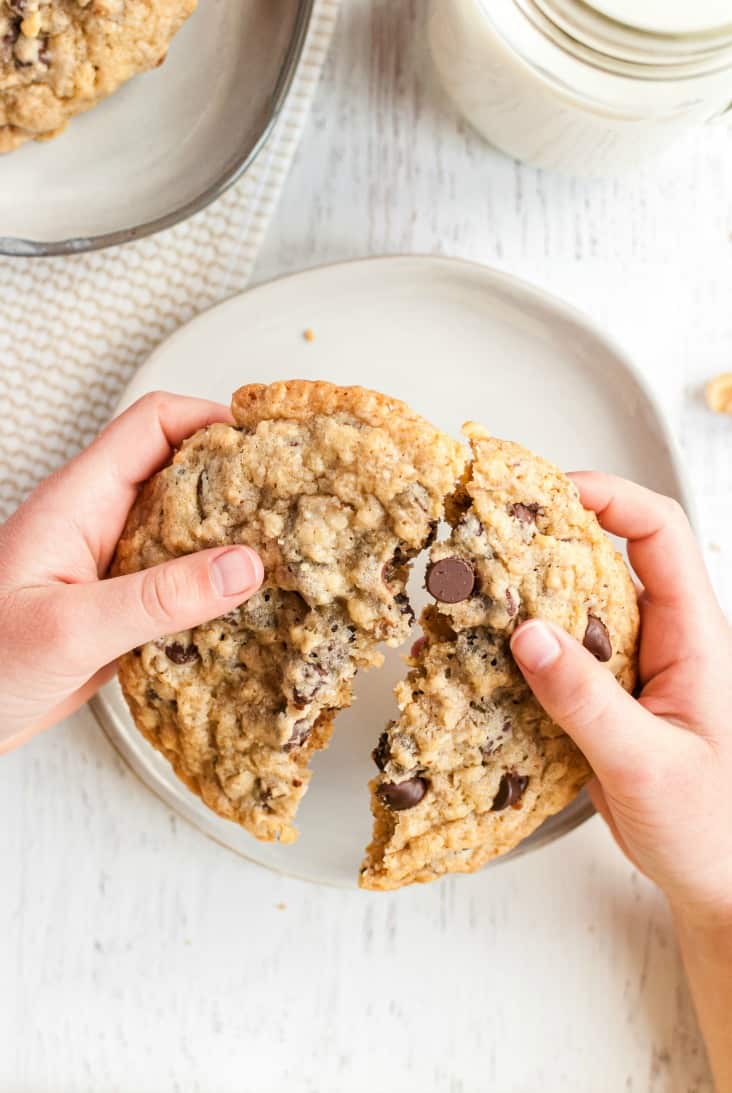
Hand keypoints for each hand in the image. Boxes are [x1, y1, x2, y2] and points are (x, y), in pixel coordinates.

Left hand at [0, 392, 263, 752]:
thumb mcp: (71, 629)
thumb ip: (157, 598)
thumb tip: (243, 566)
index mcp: (78, 501)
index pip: (154, 424)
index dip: (213, 420)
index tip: (268, 445)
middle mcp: (99, 523)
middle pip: (182, 470)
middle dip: (239, 480)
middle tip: (294, 504)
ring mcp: (112, 565)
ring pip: (188, 528)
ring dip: (234, 540)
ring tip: (286, 556)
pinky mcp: (122, 607)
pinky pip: (181, 581)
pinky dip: (217, 589)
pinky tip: (247, 611)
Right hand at [510, 474, 731, 928]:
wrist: (717, 881)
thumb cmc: (712, 827)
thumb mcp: (648, 763)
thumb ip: (587, 701)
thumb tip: (528, 635)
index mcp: (693, 637)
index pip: (659, 534)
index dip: (610, 498)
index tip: (550, 490)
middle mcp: (658, 639)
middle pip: (603, 558)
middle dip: (546, 536)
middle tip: (486, 533)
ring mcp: (626, 668)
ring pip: (570, 606)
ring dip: (522, 595)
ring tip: (466, 591)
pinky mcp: (599, 699)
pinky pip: (553, 657)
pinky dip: (513, 649)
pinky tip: (473, 656)